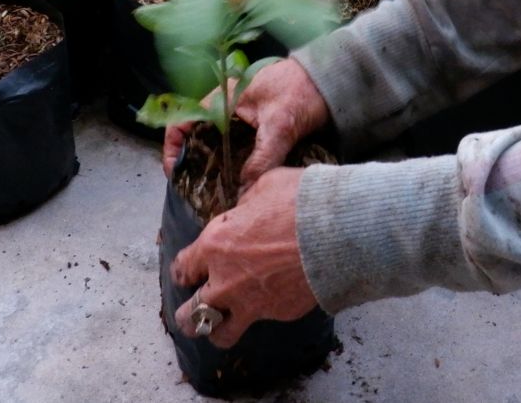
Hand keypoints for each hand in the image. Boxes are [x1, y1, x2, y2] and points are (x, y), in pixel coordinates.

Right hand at [161, 57, 329, 186]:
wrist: (331, 79)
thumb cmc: (302, 90)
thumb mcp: (280, 126)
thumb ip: (262, 158)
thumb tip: (244, 190)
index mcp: (221, 98)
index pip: (181, 121)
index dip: (171, 148)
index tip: (174, 172)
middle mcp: (224, 107)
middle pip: (195, 137)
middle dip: (191, 163)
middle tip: (193, 190)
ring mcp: (238, 117)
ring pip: (213, 144)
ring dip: (211, 165)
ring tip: (212, 191)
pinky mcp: (253, 127)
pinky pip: (232, 147)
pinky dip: (229, 164)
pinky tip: (235, 182)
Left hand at [170, 167, 314, 346]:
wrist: (336, 230)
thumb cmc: (299, 200)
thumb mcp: (264, 187)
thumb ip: (245, 206)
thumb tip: (245, 212)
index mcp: (215, 245)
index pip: (183, 268)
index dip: (184, 270)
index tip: (188, 272)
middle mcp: (225, 281)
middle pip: (190, 314)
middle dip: (188, 314)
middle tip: (195, 308)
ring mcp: (250, 303)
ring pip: (218, 334)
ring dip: (215, 328)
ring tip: (220, 324)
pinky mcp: (277, 313)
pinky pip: (261, 320)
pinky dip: (262, 314)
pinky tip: (270, 301)